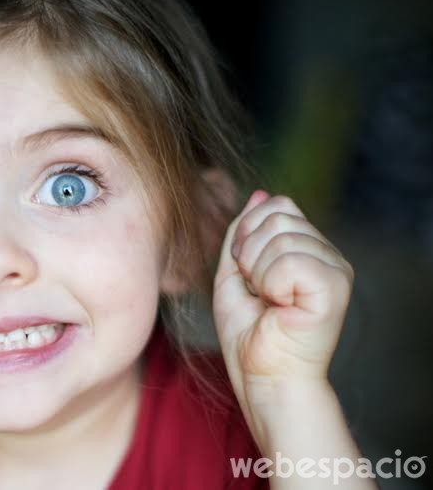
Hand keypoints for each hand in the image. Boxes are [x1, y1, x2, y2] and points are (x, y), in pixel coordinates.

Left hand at [213, 190, 353, 405]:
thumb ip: (243, 232)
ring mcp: (336, 268)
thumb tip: (260, 193)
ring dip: (257, 273)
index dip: (247, 233)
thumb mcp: (233, 272)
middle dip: (249, 254)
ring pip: (280, 236)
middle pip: (278, 216)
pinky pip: (289, 260)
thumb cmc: (248, 333)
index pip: (278, 206)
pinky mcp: (336, 286)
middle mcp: (328, 254)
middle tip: (257, 290)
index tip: (244, 271)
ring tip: (269, 301)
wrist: (263, 376)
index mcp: (307, 248)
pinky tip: (281, 307)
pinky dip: (271, 284)